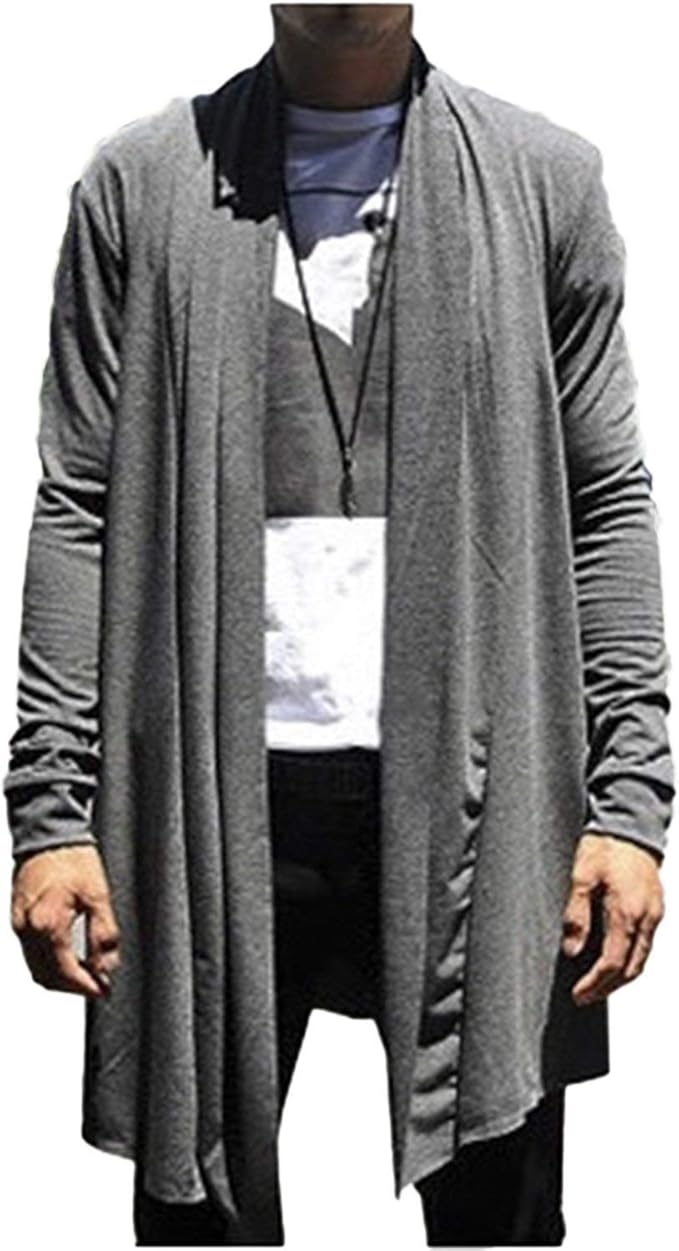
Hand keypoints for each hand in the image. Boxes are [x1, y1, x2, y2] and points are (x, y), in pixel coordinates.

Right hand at [10, 845, 120, 998]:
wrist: (48, 833)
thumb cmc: (71, 857)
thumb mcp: (98, 895)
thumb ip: (103, 934)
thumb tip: (107, 966)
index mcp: (47, 924)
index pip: (65, 972)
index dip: (86, 987)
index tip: (104, 990)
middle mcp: (27, 928)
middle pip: (47, 976)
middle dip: (73, 987)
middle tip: (98, 984)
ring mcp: (18, 924)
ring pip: (36, 968)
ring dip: (60, 977)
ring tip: (87, 973)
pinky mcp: (16, 918)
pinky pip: (30, 952)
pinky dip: (49, 962)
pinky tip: (68, 956)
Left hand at [561, 831, 664, 1005]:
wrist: (631, 823)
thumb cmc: (606, 845)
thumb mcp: (580, 875)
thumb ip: (576, 914)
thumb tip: (571, 949)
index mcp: (627, 912)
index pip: (612, 963)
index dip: (594, 984)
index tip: (578, 995)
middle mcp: (646, 918)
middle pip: (631, 969)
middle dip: (607, 988)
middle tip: (585, 997)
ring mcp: (654, 914)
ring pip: (641, 959)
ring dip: (620, 977)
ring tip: (597, 985)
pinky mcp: (655, 908)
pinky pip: (645, 944)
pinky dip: (630, 960)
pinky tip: (614, 959)